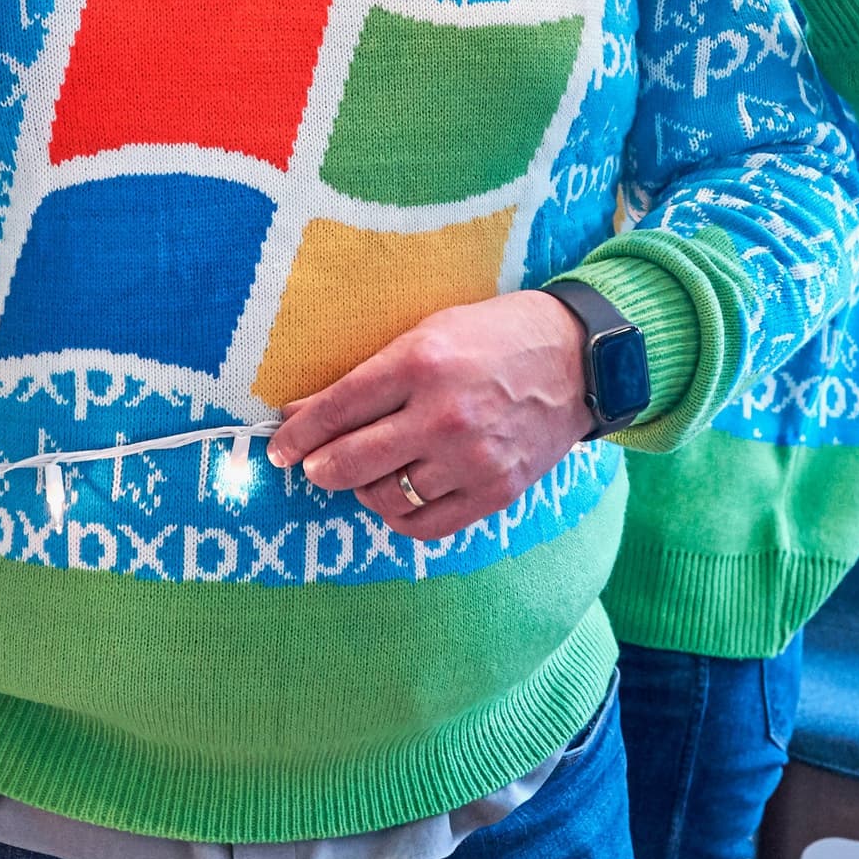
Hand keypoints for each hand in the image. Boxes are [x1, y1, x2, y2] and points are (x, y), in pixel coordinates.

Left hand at [268, 293, 592, 541]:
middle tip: (313, 468)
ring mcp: (472, 458)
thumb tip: (304, 412)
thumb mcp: (427, 333)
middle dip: (319, 469)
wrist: (579, 358)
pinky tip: (398, 497)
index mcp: (421, 363)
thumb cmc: (495, 336)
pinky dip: (401, 516)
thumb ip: (368, 376)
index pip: (338, 409)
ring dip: (364, 490)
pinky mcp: (496, 491)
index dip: (298, 436)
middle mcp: (444, 415)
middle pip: (352, 462)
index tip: (279, 449)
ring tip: (367, 474)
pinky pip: (427, 525)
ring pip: (387, 497)